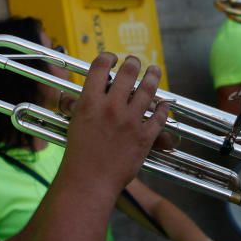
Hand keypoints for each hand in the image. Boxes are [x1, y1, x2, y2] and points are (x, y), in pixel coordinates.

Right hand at [60, 54, 168, 199]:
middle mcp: (111, 107)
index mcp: (90, 102)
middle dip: (133, 62)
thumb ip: (84, 105)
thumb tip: (91, 92)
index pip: (100, 67)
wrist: (89, 182)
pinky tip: (164, 104)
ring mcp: (130, 121)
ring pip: (148, 89)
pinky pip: (160, 116)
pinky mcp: (145, 137)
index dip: (108, 58)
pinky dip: (163, 108)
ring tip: (154, 70)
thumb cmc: (77, 155)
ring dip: (152, 76)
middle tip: (135, 61)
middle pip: (128, 72)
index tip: (112, 59)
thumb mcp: (75, 123)